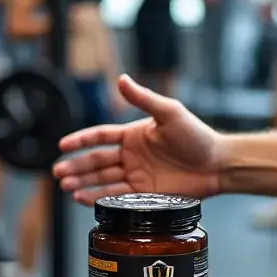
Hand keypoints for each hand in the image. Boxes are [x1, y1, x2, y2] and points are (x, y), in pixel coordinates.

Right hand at [53, 74, 221, 204]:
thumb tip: (121, 78)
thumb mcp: (169, 112)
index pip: (99, 137)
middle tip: (58, 172)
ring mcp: (136, 176)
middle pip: (96, 161)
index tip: (63, 145)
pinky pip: (116, 197)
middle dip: (76, 166)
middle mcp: (130, 156)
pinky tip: (83, 198)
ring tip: (66, 186)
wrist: (217, 164)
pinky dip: (98, 198)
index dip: (80, 140)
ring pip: (102, 180)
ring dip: (83, 183)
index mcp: (132, 135)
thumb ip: (143, 98)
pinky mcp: (144, 195)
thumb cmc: (197, 135)